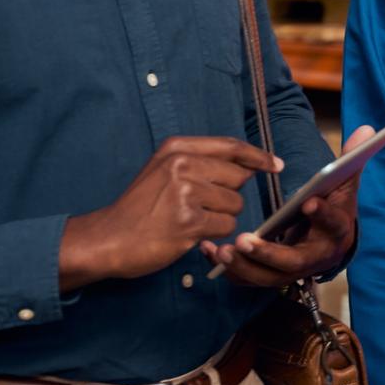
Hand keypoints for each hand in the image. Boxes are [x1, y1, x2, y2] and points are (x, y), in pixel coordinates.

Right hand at [60, 137, 281, 290]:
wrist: (108, 238)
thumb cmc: (140, 207)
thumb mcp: (164, 169)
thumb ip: (202, 162)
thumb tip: (248, 167)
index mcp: (177, 148)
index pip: (231, 146)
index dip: (258, 156)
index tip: (276, 164)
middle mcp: (182, 164)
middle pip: (237, 177)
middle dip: (227, 195)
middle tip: (199, 205)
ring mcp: (186, 192)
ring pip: (235, 204)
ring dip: (220, 216)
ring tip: (190, 219)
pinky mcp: (190, 221)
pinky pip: (226, 225)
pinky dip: (214, 233)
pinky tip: (189, 233)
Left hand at [197, 124, 372, 287]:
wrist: (330, 241)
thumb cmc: (334, 207)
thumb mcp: (345, 183)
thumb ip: (351, 159)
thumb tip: (367, 130)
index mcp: (337, 231)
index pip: (333, 224)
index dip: (323, 214)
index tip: (308, 202)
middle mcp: (316, 257)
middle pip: (293, 262)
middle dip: (268, 254)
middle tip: (244, 240)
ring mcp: (292, 271)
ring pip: (268, 277)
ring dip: (244, 266)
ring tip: (222, 250)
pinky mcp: (273, 276)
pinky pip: (250, 278)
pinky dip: (230, 269)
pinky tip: (211, 251)